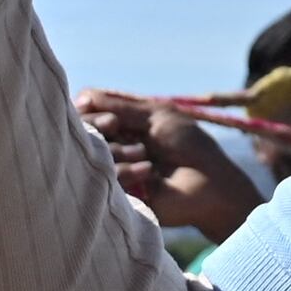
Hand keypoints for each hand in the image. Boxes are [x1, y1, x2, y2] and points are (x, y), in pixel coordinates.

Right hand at [75, 93, 258, 241]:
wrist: (209, 183)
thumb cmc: (188, 145)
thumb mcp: (156, 116)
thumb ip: (120, 107)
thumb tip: (81, 97)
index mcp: (122, 123)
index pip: (87, 111)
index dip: (89, 110)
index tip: (108, 114)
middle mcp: (112, 144)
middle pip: (81, 130)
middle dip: (97, 125)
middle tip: (114, 125)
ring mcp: (113, 168)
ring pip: (90, 153)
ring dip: (118, 149)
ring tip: (145, 157)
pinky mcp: (117, 193)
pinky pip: (104, 177)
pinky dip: (126, 170)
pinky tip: (148, 173)